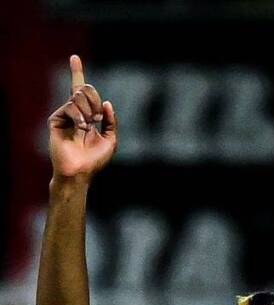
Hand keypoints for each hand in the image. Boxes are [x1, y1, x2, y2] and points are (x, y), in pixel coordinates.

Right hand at [48, 55, 116, 180]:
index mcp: (87, 115)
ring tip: (87, 127)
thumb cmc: (95, 159)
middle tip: (97, 118)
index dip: (78, 74)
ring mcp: (64, 115)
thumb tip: (107, 103)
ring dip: (89, 111)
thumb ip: (112, 121)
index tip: (74, 58)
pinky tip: (80, 128)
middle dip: (94, 100)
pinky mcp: (55, 119)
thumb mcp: (111, 140)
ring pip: (78, 96)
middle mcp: (75, 112)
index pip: (82, 92)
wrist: (80, 171)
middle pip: (85, 90)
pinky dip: (79, 117)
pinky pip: (70, 106)